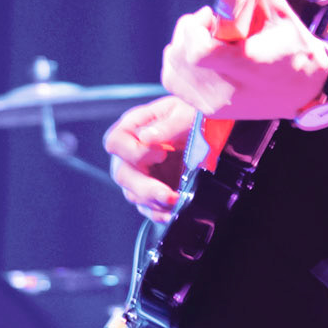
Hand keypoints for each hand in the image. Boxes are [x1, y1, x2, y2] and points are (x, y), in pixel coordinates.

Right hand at [103, 95, 195, 219]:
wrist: (212, 129)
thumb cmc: (192, 114)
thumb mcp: (184, 113)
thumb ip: (166, 126)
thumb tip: (145, 137)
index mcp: (133, 126)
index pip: (115, 143)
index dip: (135, 152)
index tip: (162, 153)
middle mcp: (131, 152)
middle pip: (122, 175)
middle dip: (146, 188)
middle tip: (169, 194)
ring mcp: (139, 173)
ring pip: (134, 194)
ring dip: (156, 202)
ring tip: (178, 201)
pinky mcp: (151, 190)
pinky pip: (147, 208)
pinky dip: (160, 213)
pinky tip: (173, 213)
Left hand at [161, 0, 327, 120]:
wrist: (307, 90)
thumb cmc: (296, 50)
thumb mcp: (280, 14)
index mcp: (249, 64)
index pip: (199, 51)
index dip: (195, 28)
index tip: (210, 17)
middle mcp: (229, 89)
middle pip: (180, 57)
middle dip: (190, 31)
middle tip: (212, 25)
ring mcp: (217, 103)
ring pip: (172, 69)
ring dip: (182, 47)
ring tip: (207, 41)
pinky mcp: (210, 110)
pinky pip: (175, 83)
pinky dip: (178, 66)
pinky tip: (199, 57)